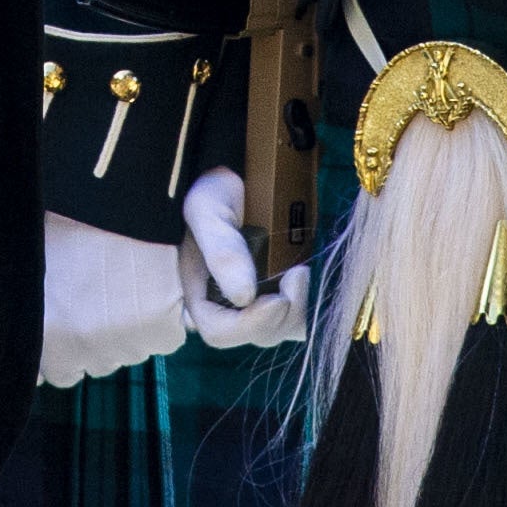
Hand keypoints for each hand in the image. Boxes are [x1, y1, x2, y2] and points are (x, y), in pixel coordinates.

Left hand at [41, 211, 187, 387]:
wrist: (120, 198)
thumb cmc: (69, 223)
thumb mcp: (34, 268)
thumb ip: (32, 311)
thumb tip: (27, 340)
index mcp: (41, 335)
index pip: (50, 374)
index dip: (60, 348)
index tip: (68, 324)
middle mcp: (78, 349)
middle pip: (91, 365)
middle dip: (94, 340)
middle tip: (101, 298)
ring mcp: (122, 345)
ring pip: (127, 353)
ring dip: (127, 331)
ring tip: (127, 288)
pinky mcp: (161, 334)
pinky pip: (162, 340)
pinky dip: (162, 321)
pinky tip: (154, 287)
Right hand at [180, 168, 308, 350]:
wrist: (236, 172)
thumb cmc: (211, 189)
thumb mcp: (207, 211)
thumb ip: (221, 252)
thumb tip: (245, 296)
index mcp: (200, 293)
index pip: (220, 331)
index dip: (251, 324)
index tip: (278, 300)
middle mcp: (227, 304)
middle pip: (256, 334)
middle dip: (283, 314)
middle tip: (299, 274)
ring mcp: (255, 299)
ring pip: (280, 328)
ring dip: (298, 309)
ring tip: (301, 272)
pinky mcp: (278, 289)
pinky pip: (296, 313)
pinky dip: (306, 302)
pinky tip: (305, 274)